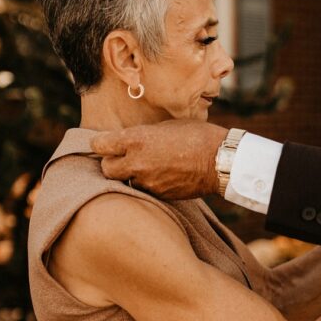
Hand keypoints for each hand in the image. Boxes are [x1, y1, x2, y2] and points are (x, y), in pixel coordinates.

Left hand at [91, 121, 228, 198]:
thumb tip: (133, 140)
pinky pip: (145, 190)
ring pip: (125, 182)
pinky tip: (161, 176)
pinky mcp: (160, 195)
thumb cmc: (197, 136)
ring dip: (130, 175)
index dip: (100, 143)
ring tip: (145, 168)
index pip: (100, 145)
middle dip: (111, 164)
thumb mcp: (166, 126)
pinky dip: (148, 184)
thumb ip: (144, 135)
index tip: (103, 143)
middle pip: (106, 169)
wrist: (221, 161)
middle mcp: (137, 162)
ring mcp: (148, 182)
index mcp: (136, 139)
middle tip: (121, 159)